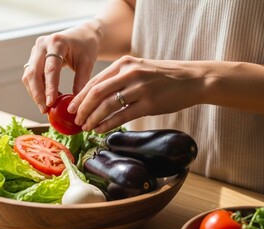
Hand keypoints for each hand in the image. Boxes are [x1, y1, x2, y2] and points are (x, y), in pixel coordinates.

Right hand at [21, 22, 100, 112]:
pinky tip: (46, 99)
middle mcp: (42, 44)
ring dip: (35, 93)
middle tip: (44, 109)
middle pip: (33, 72)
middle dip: (37, 93)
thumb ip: (81, 81)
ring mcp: (35, 50)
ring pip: (29, 75)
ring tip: (45, 108)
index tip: (50, 103)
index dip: (49, 87)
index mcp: (56, 42)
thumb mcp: (87, 63)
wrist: (82, 35)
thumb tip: (74, 104)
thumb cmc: (86, 47)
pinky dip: (36, 88)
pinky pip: (31, 76)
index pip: (50, 68)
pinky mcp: (34, 57)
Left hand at [68, 56, 202, 132]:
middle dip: (82, 108)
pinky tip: (100, 129)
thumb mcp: (139, 69)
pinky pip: (122, 116)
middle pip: (97, 93)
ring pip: (107, 105)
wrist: (192, 79)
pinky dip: (108, 124)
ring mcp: (140, 88)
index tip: (71, 107)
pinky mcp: (149, 104)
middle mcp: (130, 73)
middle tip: (75, 119)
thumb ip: (119, 78)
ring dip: (93, 118)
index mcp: (124, 63)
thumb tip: (96, 96)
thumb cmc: (164, 76)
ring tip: (86, 126)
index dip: (80, 96)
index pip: (95, 81)